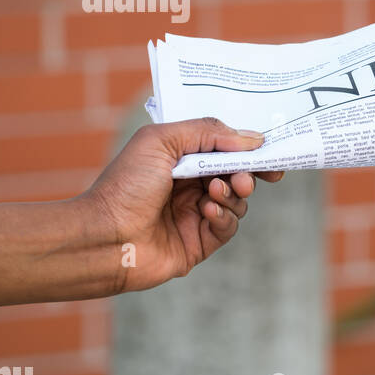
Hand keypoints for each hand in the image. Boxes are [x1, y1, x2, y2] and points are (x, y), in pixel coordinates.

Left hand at [83, 117, 284, 293]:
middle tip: (243, 178)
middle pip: (236, 174)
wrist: (105, 237)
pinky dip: (224, 217)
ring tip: (215, 193)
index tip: (269, 150)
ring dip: (233, 194)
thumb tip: (252, 138)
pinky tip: (207, 212)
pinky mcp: (200, 242)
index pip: (223, 150)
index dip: (247, 150)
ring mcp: (196, 215)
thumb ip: (207, 132)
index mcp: (179, 160)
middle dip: (245, 173)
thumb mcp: (161, 141)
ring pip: (238, 201)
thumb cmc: (125, 185)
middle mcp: (189, 186)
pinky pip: (228, 227)